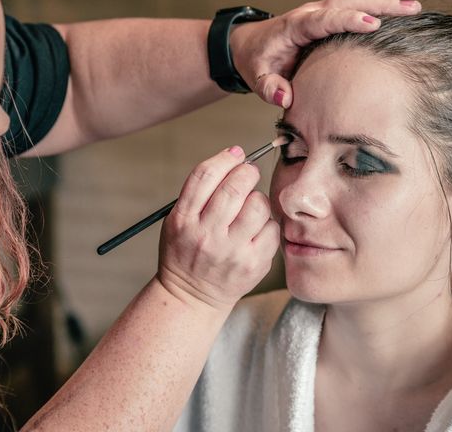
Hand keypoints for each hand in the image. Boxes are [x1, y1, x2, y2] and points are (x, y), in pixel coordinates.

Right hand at [156, 146, 279, 310]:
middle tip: (249, 174)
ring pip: (258, 205)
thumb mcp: (178, 220)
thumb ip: (201, 192)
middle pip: (235, 187)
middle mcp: (207, 235)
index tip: (236, 155)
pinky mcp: (254, 264)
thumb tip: (236, 155)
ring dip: (258, 199)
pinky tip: (256, 231)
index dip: (225, 158)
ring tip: (250, 208)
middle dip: (247, 173)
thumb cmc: (186, 252)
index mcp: (183, 220)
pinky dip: (267, 224)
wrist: (191, 296)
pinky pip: (272, 229)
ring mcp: (232, 252)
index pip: (205, 176)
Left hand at [229, 0, 420, 107]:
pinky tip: (398, 15)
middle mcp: (310, 13)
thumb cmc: (256, 62)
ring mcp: (320, 12)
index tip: (372, 23)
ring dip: (383, 3)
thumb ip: (269, 88)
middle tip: (408, 9)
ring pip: (354, 1)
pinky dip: (376, 9)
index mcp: (294, 27)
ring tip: (413, 9)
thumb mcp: (257, 78)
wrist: (249, 45)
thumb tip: (286, 98)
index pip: (324, 19)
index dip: (347, 20)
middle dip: (378, 5)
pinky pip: (354, 8)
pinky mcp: (327, 18)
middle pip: (347, 2)